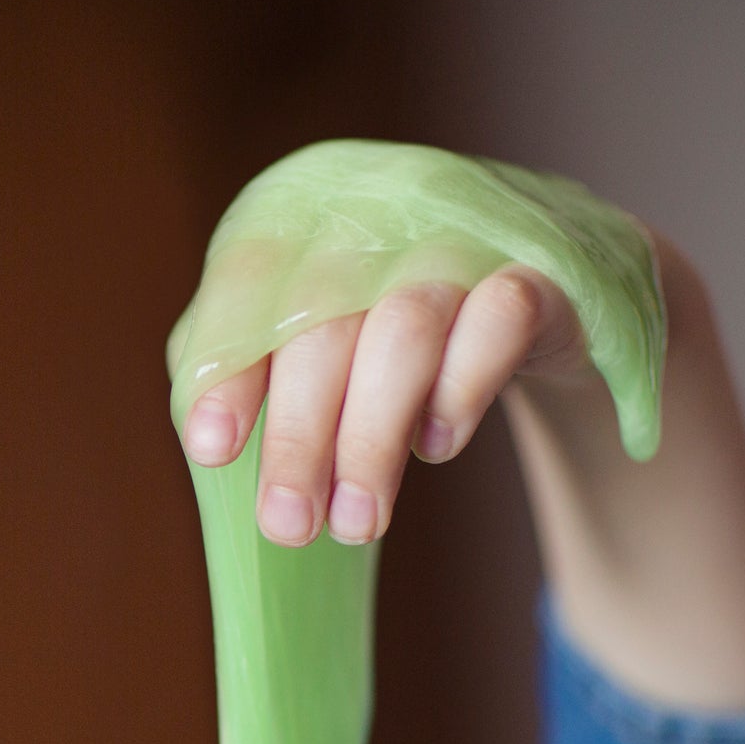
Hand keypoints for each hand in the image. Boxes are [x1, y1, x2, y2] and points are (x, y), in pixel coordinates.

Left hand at [180, 263, 597, 546]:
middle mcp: (376, 215)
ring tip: (357, 524)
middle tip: (289, 528)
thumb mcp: (314, 334)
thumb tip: (205, 435)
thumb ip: (252, 364)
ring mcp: (461, 236)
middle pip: (320, 327)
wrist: (540, 289)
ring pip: (403, 330)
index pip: (246, 288)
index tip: (212, 452)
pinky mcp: (539, 270)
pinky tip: (434, 446)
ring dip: (371, 441)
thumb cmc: (389, 325)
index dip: (227, 371)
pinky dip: (460, 390)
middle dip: (298, 439)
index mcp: (302, 222)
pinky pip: (498, 320)